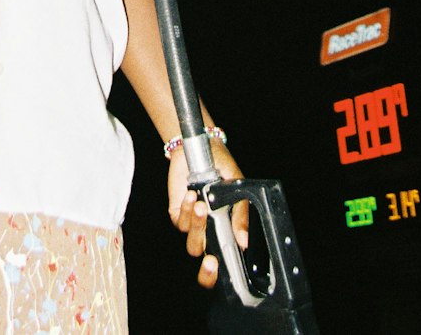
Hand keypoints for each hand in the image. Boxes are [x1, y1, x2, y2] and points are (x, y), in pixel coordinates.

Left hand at [168, 140, 247, 289]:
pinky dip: (186, 209)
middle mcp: (207, 231)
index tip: (221, 268)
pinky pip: (179, 221)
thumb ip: (241, 215)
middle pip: (203, 257)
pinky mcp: (177, 210)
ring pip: (192, 241)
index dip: (218, 274)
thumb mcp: (238, 188)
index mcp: (224, 230)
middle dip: (205, 268)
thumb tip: (243, 241)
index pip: (222, 262)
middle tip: (212, 260)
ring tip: (202, 204)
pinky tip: (192, 195)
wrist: (202, 146)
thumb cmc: (223, 168)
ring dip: (197, 226)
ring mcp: (191, 222)